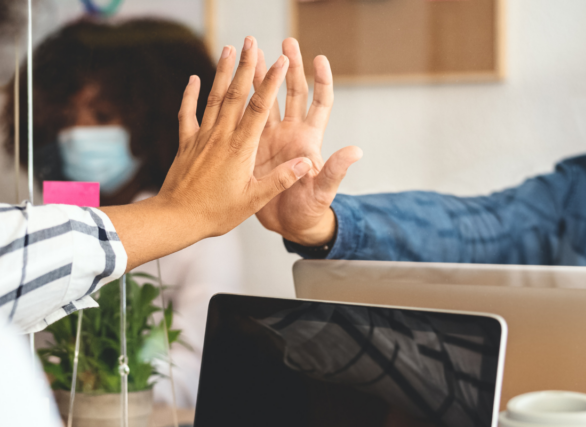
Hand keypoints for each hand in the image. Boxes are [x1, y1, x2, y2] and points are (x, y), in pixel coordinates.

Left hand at [101, 38, 311, 269]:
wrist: (177, 218)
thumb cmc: (217, 212)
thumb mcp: (254, 200)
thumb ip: (280, 179)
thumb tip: (305, 164)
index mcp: (241, 148)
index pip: (259, 108)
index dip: (270, 82)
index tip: (280, 61)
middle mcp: (221, 136)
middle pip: (235, 94)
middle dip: (245, 66)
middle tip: (251, 41)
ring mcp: (202, 137)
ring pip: (213, 98)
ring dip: (221, 72)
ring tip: (227, 48)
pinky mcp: (186, 144)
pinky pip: (188, 114)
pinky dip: (190, 95)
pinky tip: (193, 79)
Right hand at [252, 38, 361, 246]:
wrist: (288, 225)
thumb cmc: (310, 210)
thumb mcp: (323, 191)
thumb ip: (336, 170)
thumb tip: (356, 151)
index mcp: (309, 139)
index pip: (320, 102)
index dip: (321, 80)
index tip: (319, 58)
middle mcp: (291, 132)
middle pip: (293, 92)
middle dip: (290, 67)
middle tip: (285, 42)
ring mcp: (271, 137)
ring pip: (266, 99)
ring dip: (261, 76)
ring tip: (253, 52)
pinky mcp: (252, 147)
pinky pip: (245, 118)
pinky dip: (239, 101)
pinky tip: (229, 84)